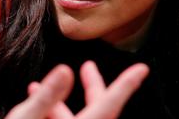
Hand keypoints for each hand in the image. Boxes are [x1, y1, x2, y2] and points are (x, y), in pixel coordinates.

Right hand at [5, 61, 148, 118]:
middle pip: (100, 112)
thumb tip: (65, 70)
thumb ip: (47, 97)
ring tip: (36, 86)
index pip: (111, 104)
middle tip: (88, 66)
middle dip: (94, 87)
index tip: (141, 70)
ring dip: (62, 104)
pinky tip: (38, 112)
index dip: (126, 85)